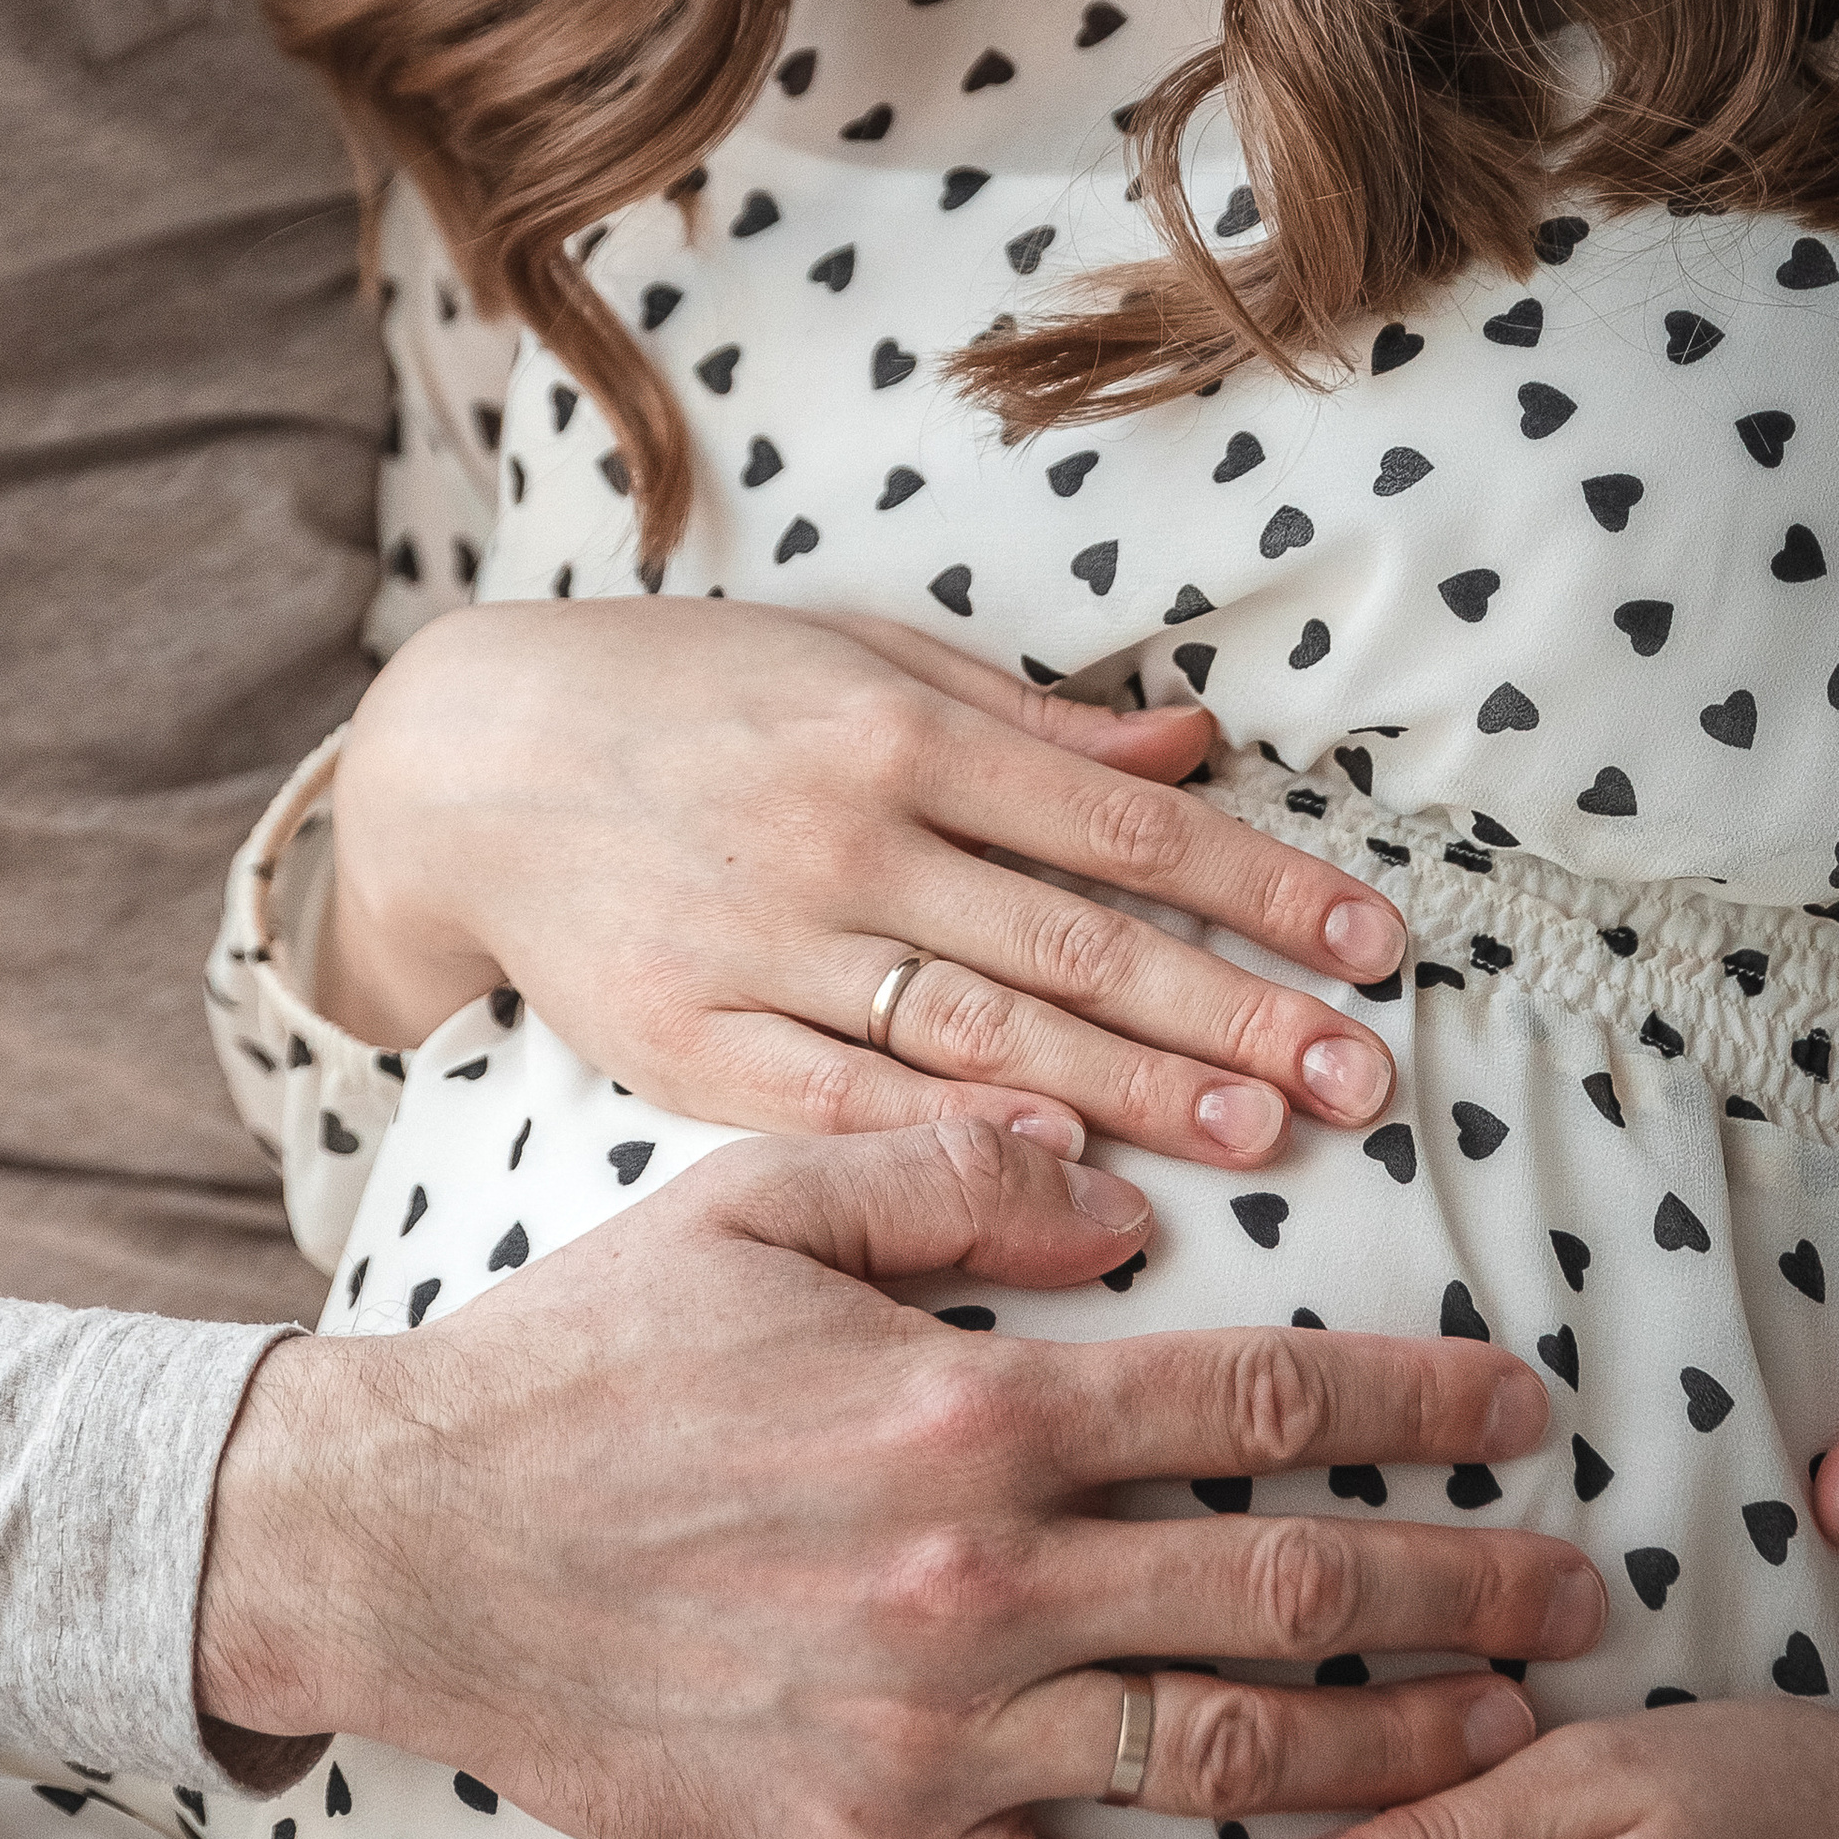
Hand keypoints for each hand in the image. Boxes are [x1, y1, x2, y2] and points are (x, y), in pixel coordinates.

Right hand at [198, 1111, 1599, 1838]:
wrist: (415, 1548)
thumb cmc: (588, 1360)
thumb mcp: (756, 1200)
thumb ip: (950, 1168)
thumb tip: (1122, 1187)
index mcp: (970, 1400)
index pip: (1255, 1398)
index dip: (1415, 1401)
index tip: (1520, 1406)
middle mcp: (983, 1574)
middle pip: (1287, 1592)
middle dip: (1464, 1592)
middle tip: (1580, 1595)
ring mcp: (937, 1729)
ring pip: (1229, 1763)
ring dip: (1396, 1760)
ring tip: (1508, 1744)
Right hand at [329, 598, 1407, 1166]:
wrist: (465, 760)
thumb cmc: (684, 694)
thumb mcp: (855, 655)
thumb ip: (1025, 717)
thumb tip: (1194, 745)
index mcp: (897, 727)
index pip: (1120, 819)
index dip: (1258, 883)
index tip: (1373, 941)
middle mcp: (843, 834)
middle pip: (1073, 939)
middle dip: (1230, 1009)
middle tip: (1359, 1074)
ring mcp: (764, 946)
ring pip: (978, 1033)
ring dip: (1130, 1092)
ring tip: (1259, 1136)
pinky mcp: (689, 1041)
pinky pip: (845, 1105)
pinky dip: (955, 1142)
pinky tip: (1063, 1184)